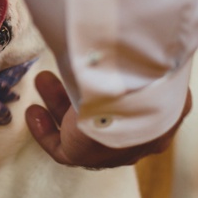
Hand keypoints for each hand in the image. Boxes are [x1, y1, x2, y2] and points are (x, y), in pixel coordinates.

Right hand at [25, 70, 188, 168]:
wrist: (140, 104)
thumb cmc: (154, 78)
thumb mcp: (160, 63)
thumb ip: (151, 59)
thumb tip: (142, 41)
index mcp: (163, 118)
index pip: (139, 107)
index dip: (118, 89)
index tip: (101, 71)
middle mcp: (136, 139)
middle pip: (105, 117)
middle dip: (83, 93)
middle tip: (67, 70)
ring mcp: (110, 151)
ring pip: (81, 130)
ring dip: (60, 105)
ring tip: (42, 79)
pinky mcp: (84, 156)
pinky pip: (60, 148)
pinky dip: (45, 131)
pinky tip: (33, 111)